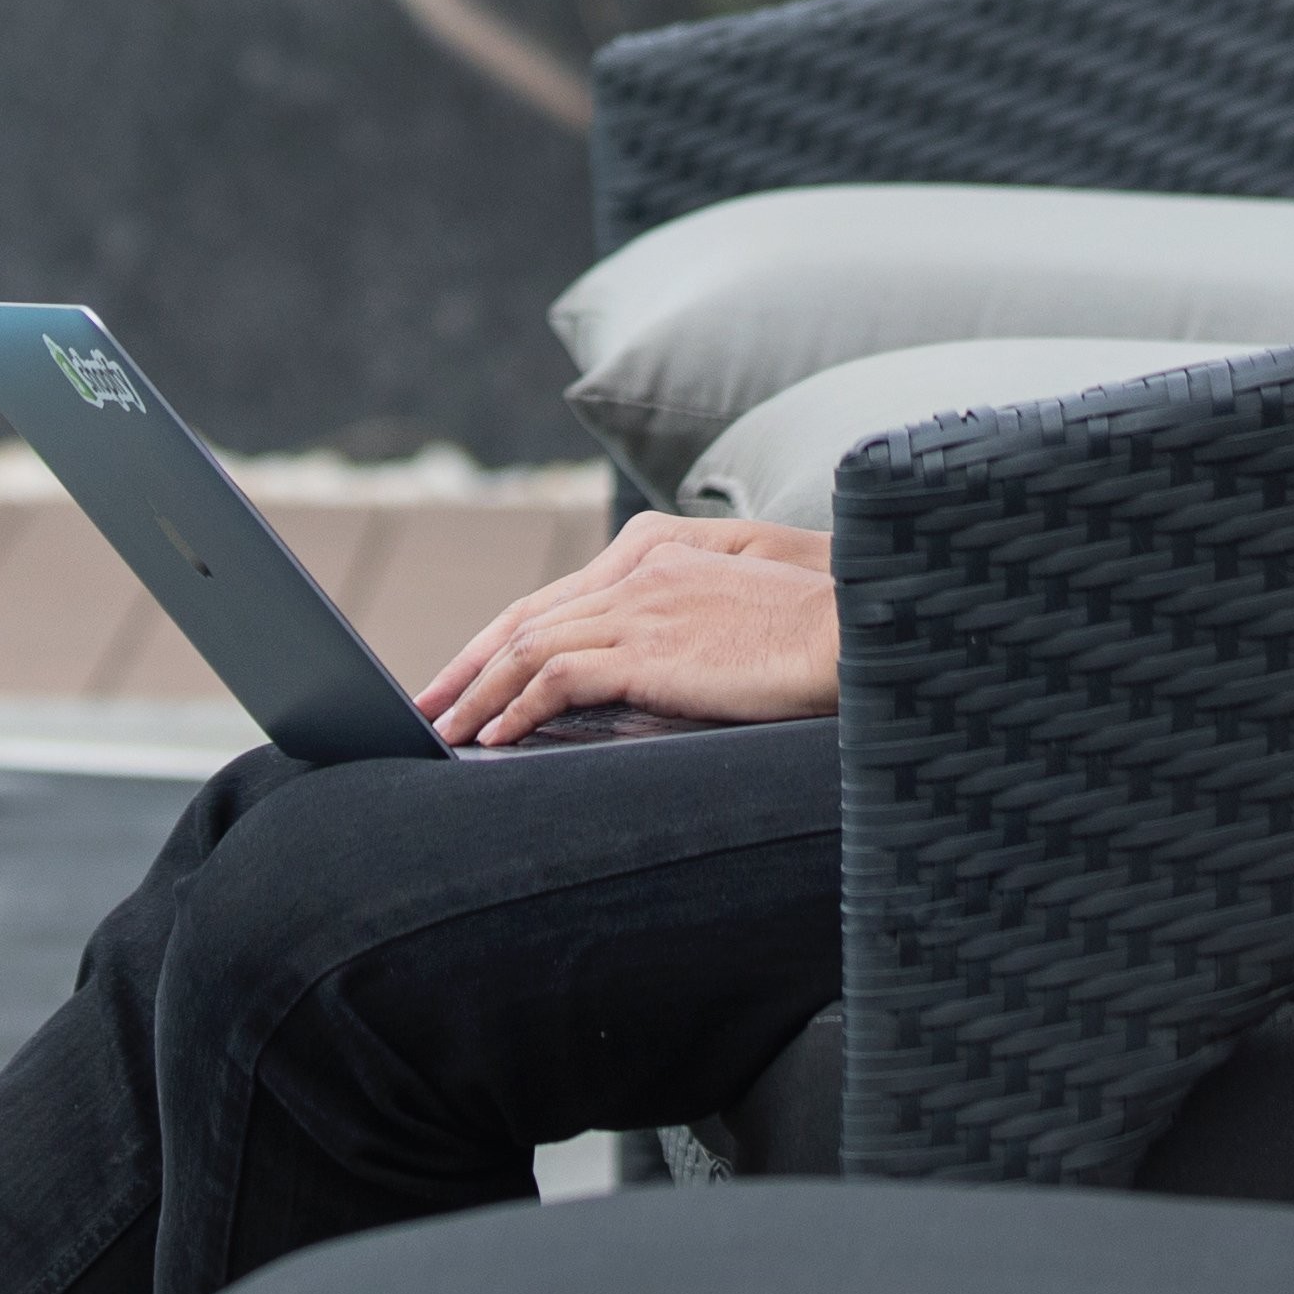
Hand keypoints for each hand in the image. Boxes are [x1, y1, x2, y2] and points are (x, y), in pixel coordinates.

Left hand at [415, 515, 840, 744]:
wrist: (866, 627)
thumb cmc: (824, 631)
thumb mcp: (744, 612)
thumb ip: (688, 623)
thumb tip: (647, 669)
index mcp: (664, 555)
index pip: (560, 598)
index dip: (504, 637)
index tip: (467, 673)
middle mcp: (643, 571)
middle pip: (530, 616)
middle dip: (470, 663)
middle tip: (427, 703)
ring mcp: (645, 606)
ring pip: (530, 647)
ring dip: (478, 693)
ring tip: (444, 731)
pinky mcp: (652, 648)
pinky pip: (557, 678)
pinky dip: (517, 708)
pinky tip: (494, 739)